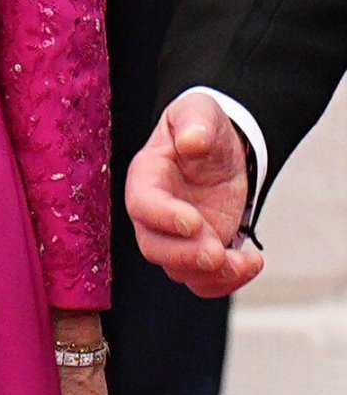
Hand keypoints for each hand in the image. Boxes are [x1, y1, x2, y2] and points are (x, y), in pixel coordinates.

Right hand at [126, 93, 263, 297]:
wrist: (219, 148)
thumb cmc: (201, 127)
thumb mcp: (198, 111)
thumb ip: (194, 122)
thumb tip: (192, 142)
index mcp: (146, 177)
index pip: (141, 204)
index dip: (163, 217)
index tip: (194, 221)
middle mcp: (154, 213)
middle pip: (154, 247)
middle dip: (185, 256)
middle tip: (216, 253)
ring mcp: (174, 237)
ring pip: (179, 270)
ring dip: (211, 274)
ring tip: (246, 261)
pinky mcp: (198, 251)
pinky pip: (203, 281)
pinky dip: (227, 282)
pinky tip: (253, 262)